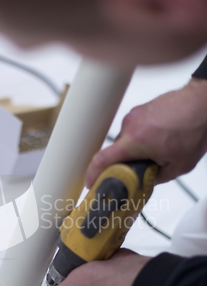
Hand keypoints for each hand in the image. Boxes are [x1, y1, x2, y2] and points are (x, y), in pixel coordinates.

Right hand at [85, 78, 206, 186]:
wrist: (203, 103)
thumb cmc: (195, 128)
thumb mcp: (178, 166)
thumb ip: (156, 177)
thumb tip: (144, 181)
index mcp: (136, 141)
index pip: (102, 159)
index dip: (92, 174)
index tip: (90, 182)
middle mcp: (130, 126)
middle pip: (116, 153)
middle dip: (125, 164)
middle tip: (139, 171)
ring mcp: (134, 115)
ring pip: (126, 142)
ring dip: (135, 150)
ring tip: (158, 150)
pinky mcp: (139, 110)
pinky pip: (133, 130)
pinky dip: (142, 138)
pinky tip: (159, 139)